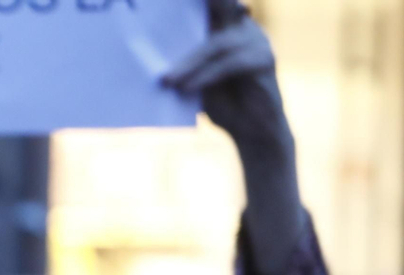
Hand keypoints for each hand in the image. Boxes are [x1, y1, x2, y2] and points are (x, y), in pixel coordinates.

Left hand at [162, 0, 299, 274]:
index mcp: (223, 26)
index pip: (210, 3)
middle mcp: (242, 27)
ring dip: (189, 63)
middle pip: (219, 6)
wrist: (251, 132)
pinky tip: (186, 88)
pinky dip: (205, 77)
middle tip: (162, 10)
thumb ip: (178, 66)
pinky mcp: (264, 61)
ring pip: (217, 45)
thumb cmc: (220, 102)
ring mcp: (256, 41)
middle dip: (205, 2)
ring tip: (166, 81)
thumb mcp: (193, 81)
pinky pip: (230, 65)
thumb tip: (139, 63)